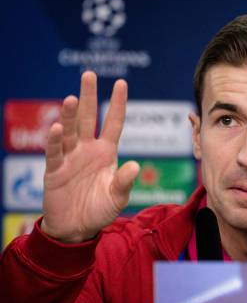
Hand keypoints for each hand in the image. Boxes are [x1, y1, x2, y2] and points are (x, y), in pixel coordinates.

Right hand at [40, 71, 139, 242]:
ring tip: (73, 98)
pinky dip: (55, 140)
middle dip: (89, 96)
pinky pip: (55, 151)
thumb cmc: (100, 210)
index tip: (121, 83)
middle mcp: (88, 149)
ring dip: (70, 115)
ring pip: (70, 130)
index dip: (117, 104)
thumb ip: (124, 182)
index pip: (113, 123)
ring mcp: (70, 157)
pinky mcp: (54, 169)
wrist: (78, 228)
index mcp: (106, 152)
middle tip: (90, 74)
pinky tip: (57, 127)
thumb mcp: (117, 197)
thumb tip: (135, 166)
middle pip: (89, 118)